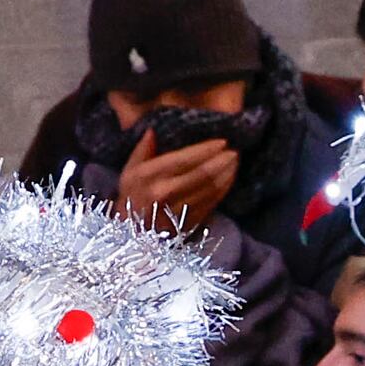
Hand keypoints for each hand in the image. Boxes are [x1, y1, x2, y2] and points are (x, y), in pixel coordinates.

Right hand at [117, 125, 241, 236]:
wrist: (129, 235)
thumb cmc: (130, 198)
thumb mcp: (129, 171)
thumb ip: (142, 149)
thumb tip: (153, 130)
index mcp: (150, 176)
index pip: (185, 159)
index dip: (206, 149)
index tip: (222, 141)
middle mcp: (165, 193)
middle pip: (202, 174)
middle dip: (222, 161)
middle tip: (235, 151)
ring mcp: (178, 210)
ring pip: (210, 189)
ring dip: (227, 174)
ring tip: (235, 162)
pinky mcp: (188, 223)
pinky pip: (211, 203)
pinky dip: (223, 190)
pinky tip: (229, 179)